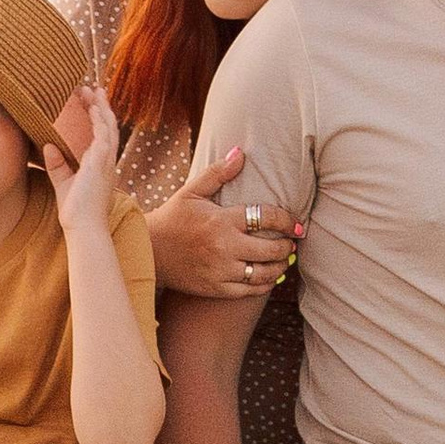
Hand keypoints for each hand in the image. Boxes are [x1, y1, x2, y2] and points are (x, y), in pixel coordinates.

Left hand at [41, 84, 121, 237]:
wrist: (83, 227)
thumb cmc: (75, 211)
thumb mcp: (64, 183)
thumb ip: (57, 165)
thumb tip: (48, 145)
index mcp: (100, 164)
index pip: (101, 134)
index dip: (98, 116)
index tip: (90, 100)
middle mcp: (107, 160)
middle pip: (108, 125)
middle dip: (101, 106)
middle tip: (92, 88)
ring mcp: (107, 161)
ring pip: (109, 126)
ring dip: (102, 107)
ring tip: (93, 91)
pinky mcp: (102, 163)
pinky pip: (104, 136)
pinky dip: (100, 120)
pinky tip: (94, 108)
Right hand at [147, 147, 303, 299]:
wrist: (147, 251)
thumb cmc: (173, 218)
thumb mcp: (192, 191)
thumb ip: (218, 172)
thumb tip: (240, 152)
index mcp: (222, 220)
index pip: (267, 218)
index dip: (287, 220)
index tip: (297, 224)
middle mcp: (224, 247)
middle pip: (271, 249)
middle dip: (288, 246)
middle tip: (293, 242)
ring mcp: (220, 271)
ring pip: (263, 274)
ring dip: (280, 267)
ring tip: (285, 260)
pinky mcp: (215, 289)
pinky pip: (248, 291)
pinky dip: (263, 285)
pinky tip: (269, 277)